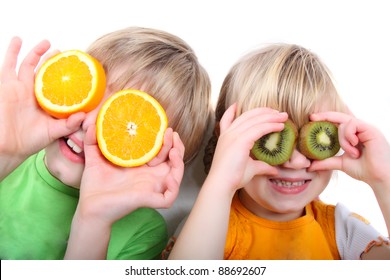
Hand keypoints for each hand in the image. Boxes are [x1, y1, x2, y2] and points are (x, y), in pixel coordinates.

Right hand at [0, 37, 84, 166]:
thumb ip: (69, 124)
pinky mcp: (6, 86)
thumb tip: (83, 115)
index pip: (56, 84)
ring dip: (35, 52)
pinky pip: (8, 65)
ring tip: (45, 42)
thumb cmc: (30, 141)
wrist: (8, 146)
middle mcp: (33, 93)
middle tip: (60, 51)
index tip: (75, 65)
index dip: (63, 75)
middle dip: (51, 60)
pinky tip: (17, 41)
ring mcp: (19, 88)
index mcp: (46, 102)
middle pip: (43, 71)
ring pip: (27, 65)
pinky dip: (12, 52)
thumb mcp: (54, 132)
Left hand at [78, 125, 184, 224]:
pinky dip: (175, 188)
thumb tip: (92, 124)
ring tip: (173, 152)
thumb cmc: (95, 186)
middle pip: (173, 160)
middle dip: (176, 146)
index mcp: (142, 166)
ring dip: (179, 162)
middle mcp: (150, 176)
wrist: (89, 207)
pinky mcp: (149, 200)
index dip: (165, 140)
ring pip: (176, 176)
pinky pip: (170, 197)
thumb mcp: (95, 159)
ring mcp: (152, 188)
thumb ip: (93, 141)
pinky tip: (170, 178)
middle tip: (169, 133)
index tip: (162, 127)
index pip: (161, 151)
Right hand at [208, 104, 286, 193]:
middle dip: (262, 111)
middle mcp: (228, 133)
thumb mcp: (249, 168)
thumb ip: (262, 166)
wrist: (222, 184)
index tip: (236, 104)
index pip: (227, 119)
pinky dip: (271, 125)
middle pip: (247, 115)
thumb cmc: (232, 178)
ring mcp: (234, 135)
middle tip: (276, 112)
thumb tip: (274, 170)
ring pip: (255, 120)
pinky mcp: (241, 140)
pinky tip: (280, 126)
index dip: (231, 110)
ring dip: (271, 116)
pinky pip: (259, 128)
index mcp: (225, 137)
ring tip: (283, 116)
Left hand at [309, 112, 389, 187]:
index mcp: (354, 135)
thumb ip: (327, 162)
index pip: (339, 122)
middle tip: (312, 117)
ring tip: (351, 153)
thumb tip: (310, 165)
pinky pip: (353, 124)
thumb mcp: (341, 164)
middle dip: (325, 116)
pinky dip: (348, 136)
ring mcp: (366, 128)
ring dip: (343, 139)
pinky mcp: (370, 129)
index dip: (326, 118)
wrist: (379, 177)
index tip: (311, 118)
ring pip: (345, 123)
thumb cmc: (365, 170)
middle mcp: (360, 129)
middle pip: (340, 116)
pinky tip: (354, 146)